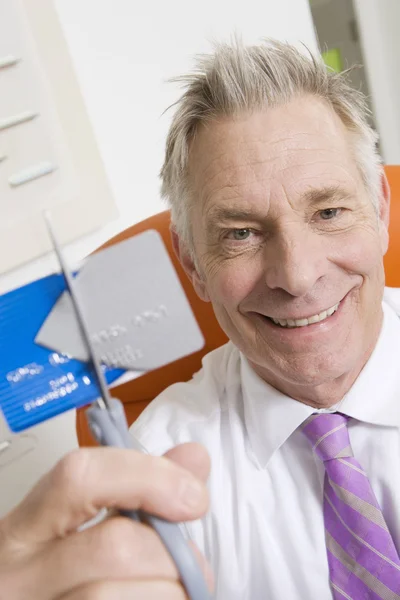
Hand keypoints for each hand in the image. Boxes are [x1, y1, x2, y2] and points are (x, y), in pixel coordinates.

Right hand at [0, 442, 211, 598]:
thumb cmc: (56, 574)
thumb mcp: (82, 524)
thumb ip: (140, 486)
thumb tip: (192, 459)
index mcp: (26, 527)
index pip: (81, 478)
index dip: (148, 478)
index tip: (192, 494)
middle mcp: (20, 576)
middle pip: (114, 546)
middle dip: (170, 552)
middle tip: (189, 559)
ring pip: (113, 596)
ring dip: (168, 592)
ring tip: (175, 589)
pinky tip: (157, 599)